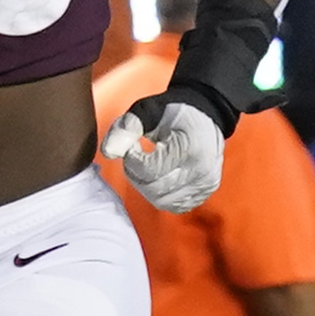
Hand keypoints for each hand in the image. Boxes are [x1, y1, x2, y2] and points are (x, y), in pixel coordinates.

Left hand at [106, 98, 227, 212]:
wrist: (205, 113)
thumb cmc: (173, 111)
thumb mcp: (147, 110)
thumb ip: (126, 127)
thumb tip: (108, 152)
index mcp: (189, 148)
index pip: (149, 170)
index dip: (132, 161)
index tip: (133, 147)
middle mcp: (201, 170)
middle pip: (154, 189)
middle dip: (136, 175)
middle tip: (136, 158)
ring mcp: (205, 183)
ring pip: (163, 201)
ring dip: (147, 187)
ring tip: (148, 167)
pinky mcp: (205, 191)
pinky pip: (175, 205)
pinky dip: (162, 195)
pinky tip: (160, 177)